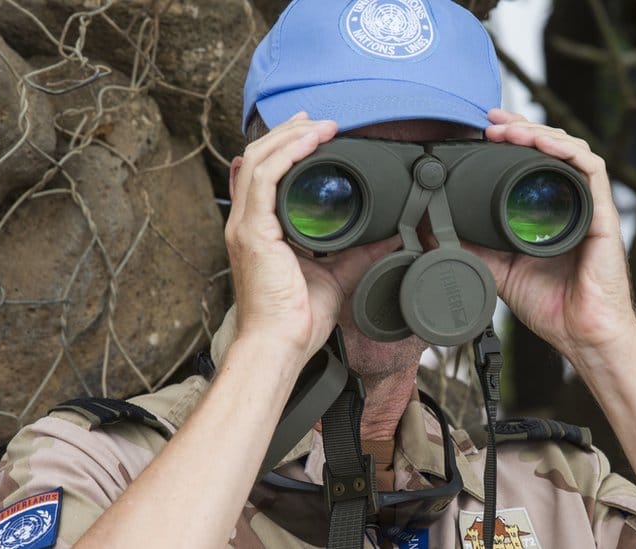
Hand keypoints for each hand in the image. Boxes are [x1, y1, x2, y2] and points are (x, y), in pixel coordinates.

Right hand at [225, 113, 397, 366]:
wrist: (281, 345)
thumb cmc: (297, 320)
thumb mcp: (335, 275)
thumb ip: (358, 251)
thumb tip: (389, 234)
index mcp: (259, 232)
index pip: (262, 176)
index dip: (283, 148)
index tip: (310, 132)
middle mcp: (247, 224)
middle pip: (257, 159)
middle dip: (287, 133)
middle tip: (317, 119)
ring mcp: (246, 226)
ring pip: (258, 159)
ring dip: (291, 136)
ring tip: (321, 124)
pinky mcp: (253, 231)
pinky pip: (265, 177)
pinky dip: (289, 152)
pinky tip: (311, 139)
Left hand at [469, 109, 635, 358]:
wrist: (581, 335)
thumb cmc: (551, 305)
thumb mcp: (498, 271)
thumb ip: (472, 248)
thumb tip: (434, 230)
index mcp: (550, 211)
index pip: (533, 161)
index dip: (512, 139)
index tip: (483, 130)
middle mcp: (571, 202)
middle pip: (552, 147)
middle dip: (522, 127)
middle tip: (491, 120)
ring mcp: (589, 207)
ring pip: (572, 150)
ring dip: (540, 133)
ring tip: (511, 129)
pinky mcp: (603, 216)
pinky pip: (592, 171)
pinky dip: (568, 151)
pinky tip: (544, 143)